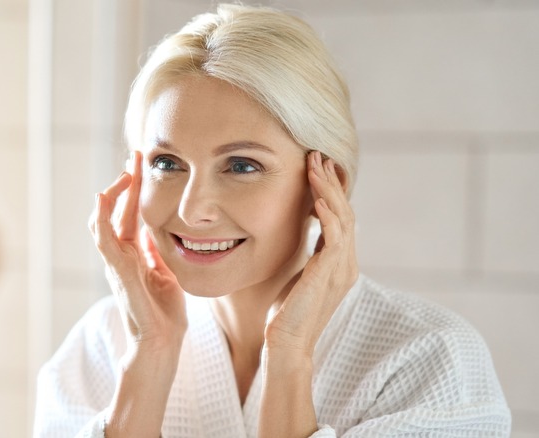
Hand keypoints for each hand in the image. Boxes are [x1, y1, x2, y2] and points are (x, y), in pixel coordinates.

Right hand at [89, 151, 186, 353]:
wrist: (161, 341)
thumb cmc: (163, 312)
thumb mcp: (165, 272)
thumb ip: (155, 252)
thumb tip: (154, 232)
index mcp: (132, 254)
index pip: (128, 213)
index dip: (133, 189)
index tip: (143, 165)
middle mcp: (119, 255)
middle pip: (115, 210)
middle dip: (125, 182)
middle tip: (136, 156)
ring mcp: (115, 262)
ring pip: (103, 220)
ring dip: (113, 193)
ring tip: (126, 171)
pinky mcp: (117, 271)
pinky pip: (102, 239)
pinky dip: (100, 217)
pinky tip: (103, 197)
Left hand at [264, 151, 358, 357]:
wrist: (288, 343)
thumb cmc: (288, 311)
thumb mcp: (300, 275)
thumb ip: (309, 255)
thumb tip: (303, 233)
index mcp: (341, 261)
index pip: (340, 216)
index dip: (331, 189)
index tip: (319, 166)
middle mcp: (347, 263)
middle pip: (345, 211)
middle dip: (331, 181)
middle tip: (317, 155)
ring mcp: (341, 269)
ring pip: (342, 218)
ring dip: (328, 190)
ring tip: (315, 166)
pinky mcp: (330, 275)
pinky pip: (335, 238)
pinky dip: (327, 216)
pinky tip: (317, 199)